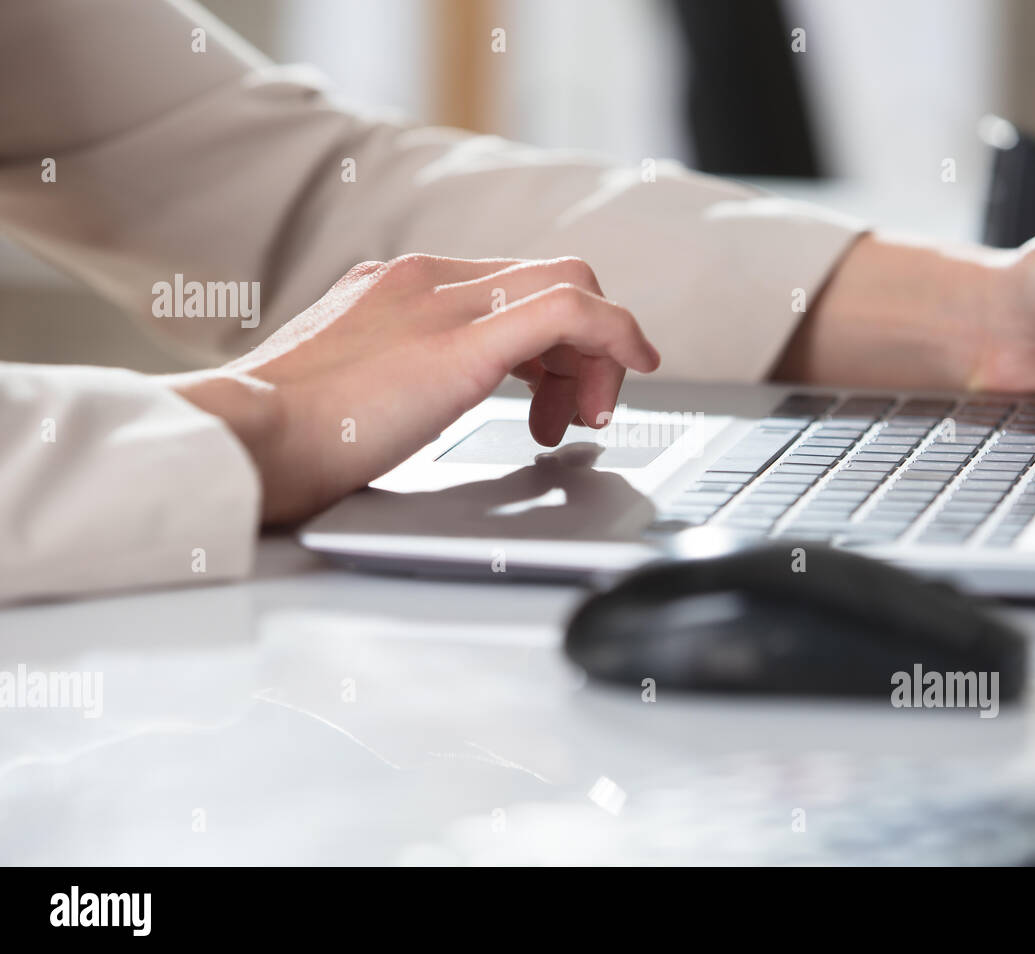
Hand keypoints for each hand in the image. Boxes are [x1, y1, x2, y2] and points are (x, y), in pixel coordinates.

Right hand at [165, 255, 659, 523]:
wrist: (242, 439)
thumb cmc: (280, 437)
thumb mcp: (346, 390)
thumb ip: (392, 378)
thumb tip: (416, 406)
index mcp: (398, 288)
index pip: (508, 285)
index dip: (552, 343)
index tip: (555, 398)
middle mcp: (425, 280)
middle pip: (548, 277)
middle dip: (585, 349)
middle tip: (583, 412)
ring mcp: (443, 302)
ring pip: (569, 286)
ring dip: (599, 354)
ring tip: (586, 418)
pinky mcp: (464, 342)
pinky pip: (570, 311)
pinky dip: (616, 334)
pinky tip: (635, 366)